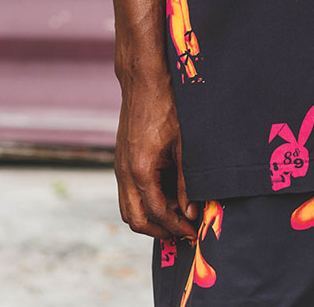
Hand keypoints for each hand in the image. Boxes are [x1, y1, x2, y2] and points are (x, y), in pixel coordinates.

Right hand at [114, 74, 198, 239]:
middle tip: (184, 231)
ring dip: (150, 218)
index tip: (193, 232)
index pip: (156, 213)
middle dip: (160, 231)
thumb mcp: (184, 145)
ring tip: (176, 217)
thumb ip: (186, 182)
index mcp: (140, 170)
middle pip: (136, 219)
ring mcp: (119, 166)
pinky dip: (144, 202)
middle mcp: (124, 172)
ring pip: (128, 208)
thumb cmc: (168, 107)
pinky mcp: (121, 160)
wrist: (145, 81)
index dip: (176, 227)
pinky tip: (166, 195)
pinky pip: (127, 193)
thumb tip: (191, 211)